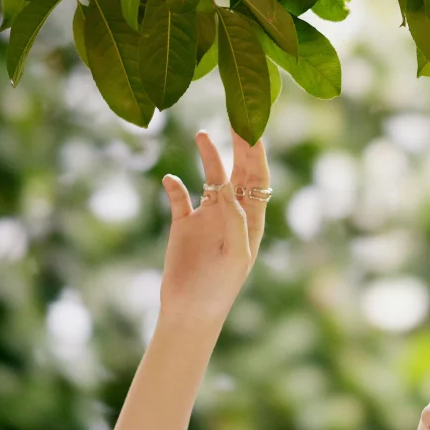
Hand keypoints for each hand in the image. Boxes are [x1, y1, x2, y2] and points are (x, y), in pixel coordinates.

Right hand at [158, 129, 270, 326]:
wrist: (191, 312)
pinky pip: (179, 198)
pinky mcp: (183, 226)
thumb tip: (226, 185)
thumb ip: (233, 220)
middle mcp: (232, 213)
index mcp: (252, 220)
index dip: (257, 153)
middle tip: (234, 117)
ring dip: (208, 156)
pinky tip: (170, 179)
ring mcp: (207, 217)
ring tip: (202, 134)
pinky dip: (175, 186)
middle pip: (238, 171)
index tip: (253, 128)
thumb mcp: (234, 255)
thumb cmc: (220, 289)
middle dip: (238, 145)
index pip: (259, 178)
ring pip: (210, 178)